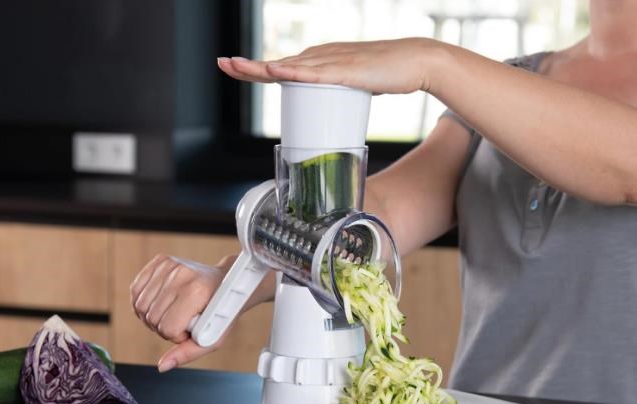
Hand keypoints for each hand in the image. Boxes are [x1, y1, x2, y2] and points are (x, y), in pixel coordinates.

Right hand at [130, 254, 234, 371]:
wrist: (227, 281)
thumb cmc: (221, 311)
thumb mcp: (212, 337)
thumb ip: (187, 353)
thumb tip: (162, 366)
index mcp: (197, 292)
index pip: (168, 327)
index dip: (176, 336)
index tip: (189, 330)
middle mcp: (182, 275)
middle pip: (151, 318)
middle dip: (163, 327)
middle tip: (181, 322)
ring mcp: (170, 265)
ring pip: (140, 306)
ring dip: (152, 317)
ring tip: (171, 313)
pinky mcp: (161, 260)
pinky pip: (136, 290)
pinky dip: (143, 303)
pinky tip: (159, 304)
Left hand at [218, 38, 439, 94]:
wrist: (414, 63)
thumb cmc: (385, 74)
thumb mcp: (352, 86)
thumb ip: (337, 95)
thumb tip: (328, 113)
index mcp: (320, 62)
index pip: (281, 66)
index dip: (255, 68)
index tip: (232, 67)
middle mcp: (321, 57)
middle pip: (277, 64)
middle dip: (248, 65)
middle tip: (222, 63)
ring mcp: (331, 62)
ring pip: (289, 66)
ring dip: (262, 68)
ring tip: (236, 66)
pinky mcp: (345, 70)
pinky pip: (313, 73)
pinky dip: (292, 72)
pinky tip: (274, 71)